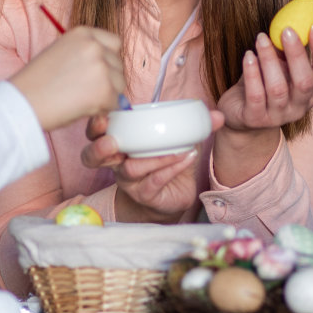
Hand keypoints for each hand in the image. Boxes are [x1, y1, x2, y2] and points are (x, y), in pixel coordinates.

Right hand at [9, 26, 123, 130]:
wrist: (22, 102)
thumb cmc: (35, 83)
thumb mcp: (60, 52)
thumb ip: (83, 53)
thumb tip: (106, 66)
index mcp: (83, 33)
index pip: (114, 43)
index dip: (107, 60)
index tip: (96, 72)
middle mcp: (94, 46)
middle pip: (118, 64)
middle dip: (108, 79)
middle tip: (84, 91)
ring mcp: (101, 67)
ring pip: (120, 84)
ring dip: (107, 94)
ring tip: (80, 99)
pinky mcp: (105, 90)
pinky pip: (115, 103)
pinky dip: (102, 109)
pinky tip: (81, 108)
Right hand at [78, 109, 224, 223]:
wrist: (172, 197)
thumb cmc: (168, 163)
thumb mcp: (178, 141)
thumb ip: (196, 126)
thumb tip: (219, 115)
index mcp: (121, 143)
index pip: (96, 132)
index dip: (94, 125)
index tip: (103, 116)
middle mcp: (118, 163)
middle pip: (94, 156)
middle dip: (99, 148)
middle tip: (112, 142)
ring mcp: (129, 181)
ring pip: (129, 169)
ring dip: (153, 157)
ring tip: (176, 150)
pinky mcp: (144, 195)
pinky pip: (154, 181)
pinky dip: (171, 168)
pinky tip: (187, 158)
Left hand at [216, 26, 312, 133]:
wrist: (241, 115)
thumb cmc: (265, 83)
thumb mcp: (280, 65)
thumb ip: (287, 48)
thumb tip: (293, 17)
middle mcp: (299, 107)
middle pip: (304, 82)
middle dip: (297, 54)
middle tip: (286, 29)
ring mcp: (278, 116)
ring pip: (278, 88)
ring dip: (269, 59)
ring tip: (261, 38)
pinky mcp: (255, 119)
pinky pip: (255, 95)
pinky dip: (252, 72)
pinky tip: (248, 55)